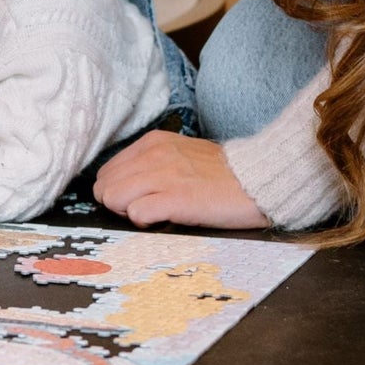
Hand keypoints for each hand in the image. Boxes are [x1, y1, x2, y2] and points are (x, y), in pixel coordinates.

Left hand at [92, 131, 270, 229]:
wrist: (259, 181)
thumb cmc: (223, 175)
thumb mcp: (182, 156)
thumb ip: (151, 164)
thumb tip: (122, 187)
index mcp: (154, 142)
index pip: (107, 171)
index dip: (119, 190)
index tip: (141, 197)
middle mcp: (155, 154)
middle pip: (105, 187)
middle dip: (120, 203)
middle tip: (147, 207)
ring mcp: (164, 176)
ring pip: (113, 198)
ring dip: (129, 212)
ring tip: (156, 213)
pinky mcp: (175, 199)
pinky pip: (135, 214)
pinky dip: (145, 222)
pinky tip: (165, 219)